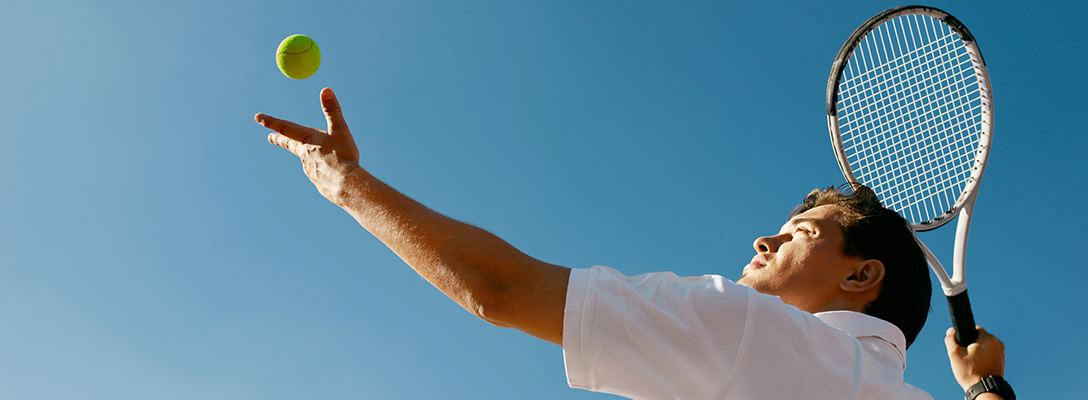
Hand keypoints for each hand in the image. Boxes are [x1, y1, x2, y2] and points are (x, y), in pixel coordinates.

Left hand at [255, 88, 361, 204]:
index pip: (285, 127)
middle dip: (279, 139)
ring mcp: (309, 170)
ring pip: (307, 160)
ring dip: (311, 156)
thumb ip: (332, 110)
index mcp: (307, 139)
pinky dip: (324, 171)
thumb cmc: (343, 156)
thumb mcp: (340, 129)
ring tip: (328, 158)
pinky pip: (319, 174)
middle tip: (270, 137)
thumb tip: (325, 90)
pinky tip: (334, 174)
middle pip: (289, 144)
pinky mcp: (317, 183)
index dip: (271, 121)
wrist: (347, 185)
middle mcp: (303, 155)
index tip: (258, 117)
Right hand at [945, 325, 1005, 390]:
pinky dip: (983, 358)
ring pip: (984, 347)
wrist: (985, 389)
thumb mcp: (955, 354)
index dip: (965, 336)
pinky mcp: (1002, 361)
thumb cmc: (971, 372)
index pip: (974, 328)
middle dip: (971, 345)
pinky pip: (990, 354)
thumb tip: (951, 331)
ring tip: (972, 363)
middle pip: (979, 338)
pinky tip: (978, 367)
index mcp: (988, 338)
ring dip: (977, 352)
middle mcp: (998, 343)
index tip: (961, 346)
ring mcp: (1001, 353)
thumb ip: (951, 339)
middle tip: (965, 356)